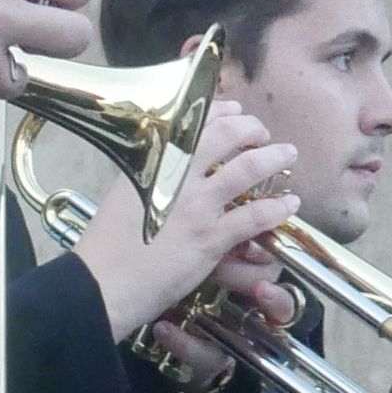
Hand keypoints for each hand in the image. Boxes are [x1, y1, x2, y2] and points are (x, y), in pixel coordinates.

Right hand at [70, 101, 298, 344]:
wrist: (102, 282)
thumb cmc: (108, 243)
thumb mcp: (125, 191)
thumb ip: (150, 171)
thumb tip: (167, 158)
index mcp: (154, 159)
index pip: (195, 121)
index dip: (224, 112)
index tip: (237, 111)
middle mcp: (177, 173)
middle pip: (227, 135)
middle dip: (253, 129)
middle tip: (264, 135)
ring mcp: (196, 205)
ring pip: (247, 170)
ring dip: (274, 159)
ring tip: (287, 155)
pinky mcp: (210, 237)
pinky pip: (253, 216)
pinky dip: (276, 208)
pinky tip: (288, 204)